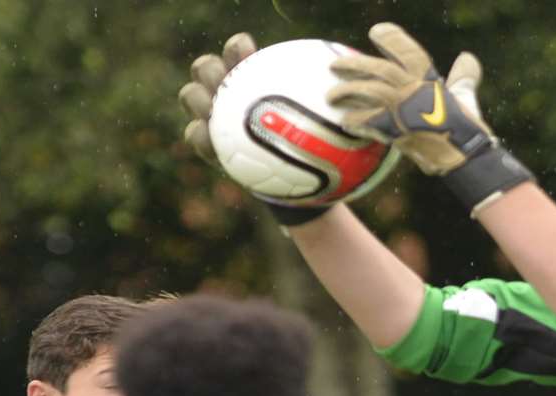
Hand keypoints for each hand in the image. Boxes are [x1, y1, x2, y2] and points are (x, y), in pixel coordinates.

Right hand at [179, 33, 329, 225]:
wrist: (301, 188)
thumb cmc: (319, 151)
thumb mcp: (334, 127)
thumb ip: (338, 105)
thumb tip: (363, 86)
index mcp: (255, 78)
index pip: (239, 51)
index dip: (238, 47)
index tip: (248, 51)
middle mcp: (230, 92)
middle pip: (207, 68)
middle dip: (209, 68)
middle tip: (224, 79)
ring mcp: (214, 118)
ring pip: (192, 96)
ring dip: (197, 98)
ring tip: (209, 108)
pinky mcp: (208, 146)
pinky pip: (195, 136)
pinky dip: (200, 136)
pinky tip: (210, 141)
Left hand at [327, 24, 494, 174]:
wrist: (464, 156)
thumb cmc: (466, 127)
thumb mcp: (464, 96)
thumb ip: (462, 76)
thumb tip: (468, 58)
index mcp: (429, 78)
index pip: (408, 51)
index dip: (392, 39)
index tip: (376, 31)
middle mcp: (414, 89)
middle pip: (380, 69)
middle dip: (354, 65)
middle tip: (334, 65)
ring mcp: (404, 109)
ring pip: (369, 91)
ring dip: (347, 92)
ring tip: (331, 96)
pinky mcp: (396, 132)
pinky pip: (367, 123)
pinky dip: (354, 121)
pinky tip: (344, 122)